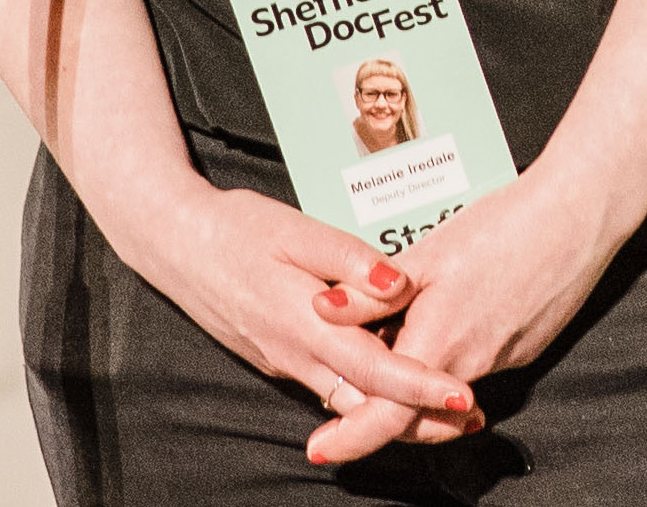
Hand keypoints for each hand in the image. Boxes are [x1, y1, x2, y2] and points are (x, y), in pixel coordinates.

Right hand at [112, 180, 483, 459]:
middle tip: (471, 417)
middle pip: (366, 403)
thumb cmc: (237, 229)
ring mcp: (286, 361)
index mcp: (305, 323)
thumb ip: (349, 260)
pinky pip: (329, 386)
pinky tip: (394, 377)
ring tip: (445, 407)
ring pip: (347, 401)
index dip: (420, 386)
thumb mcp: (296, 230)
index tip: (462, 396)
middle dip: (419, 417)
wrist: (175, 243)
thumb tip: (397, 284)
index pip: (374, 367)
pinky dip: (365, 392)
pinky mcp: (280, 357)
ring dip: (394, 410)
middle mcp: (296, 354)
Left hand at [316, 165, 633, 460]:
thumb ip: (371, 291)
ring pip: (444, 387)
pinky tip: (447, 316)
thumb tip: (320, 310)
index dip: (349, 440)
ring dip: (415, 377)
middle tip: (346, 393)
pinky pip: (475, 367)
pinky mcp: (524, 349)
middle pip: (414, 411)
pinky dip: (450, 358)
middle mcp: (473, 364)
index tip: (319, 449)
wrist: (579, 213)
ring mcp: (504, 359)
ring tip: (398, 334)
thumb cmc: (506, 225)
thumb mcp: (428, 252)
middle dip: (379, 409)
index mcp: (440, 342)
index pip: (386, 417)